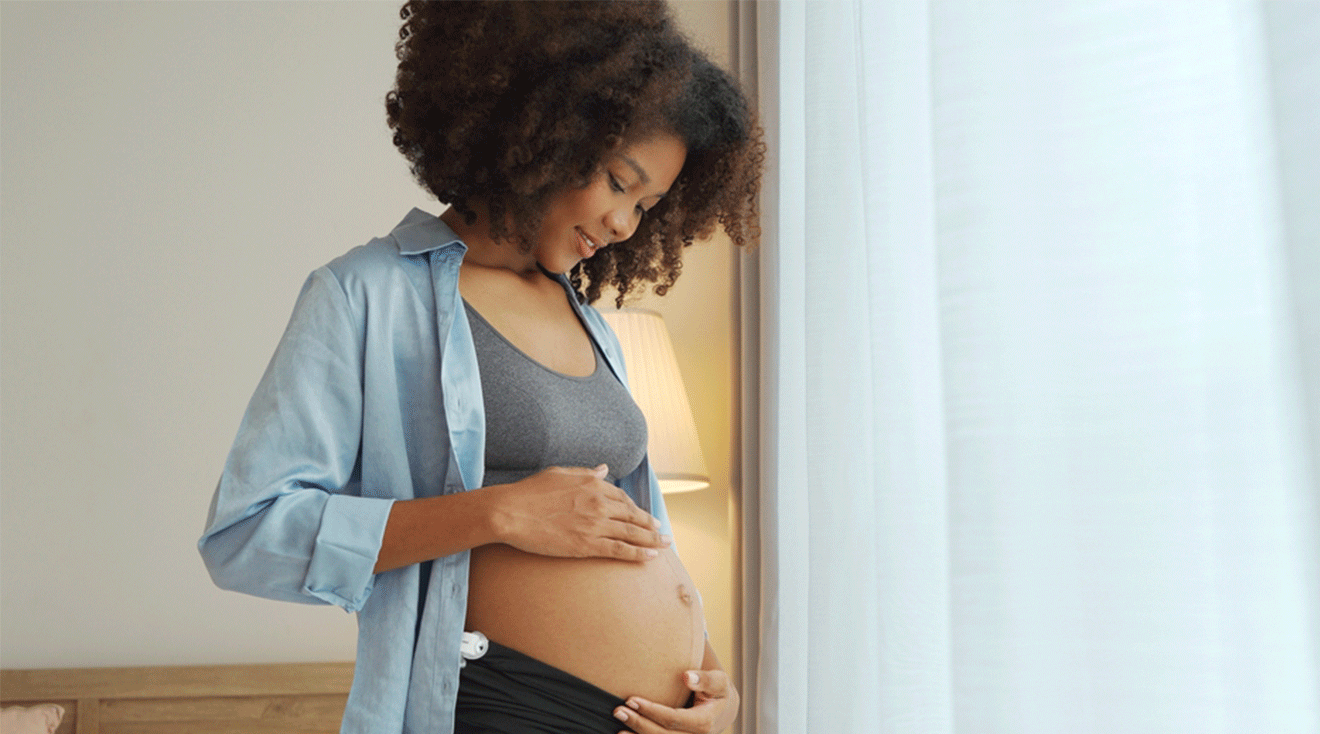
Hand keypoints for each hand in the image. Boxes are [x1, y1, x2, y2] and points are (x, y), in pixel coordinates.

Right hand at [489, 464, 669, 561]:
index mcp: (592, 484)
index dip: (635, 508)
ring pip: (631, 533)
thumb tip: (604, 469)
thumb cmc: (530, 492)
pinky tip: (650, 557)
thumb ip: (586, 472)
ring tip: (664, 545)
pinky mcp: (587, 545)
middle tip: (661, 531)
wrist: (510, 512)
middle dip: (649, 524)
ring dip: (651, 540)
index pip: (622, 498)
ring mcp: (595, 525)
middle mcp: (599, 504)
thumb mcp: (560, 473)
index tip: (643, 515)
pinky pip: (619, 550)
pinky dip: (637, 554)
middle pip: (632, 516)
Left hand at [613, 669, 738, 733]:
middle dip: (638, 724)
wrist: (721, 711)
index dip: (651, 710)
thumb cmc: (717, 691)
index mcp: (704, 723)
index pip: (672, 719)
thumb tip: (687, 677)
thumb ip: (704, 679)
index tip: (631, 699)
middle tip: (618, 711)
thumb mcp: (718, 682)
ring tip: (618, 730)